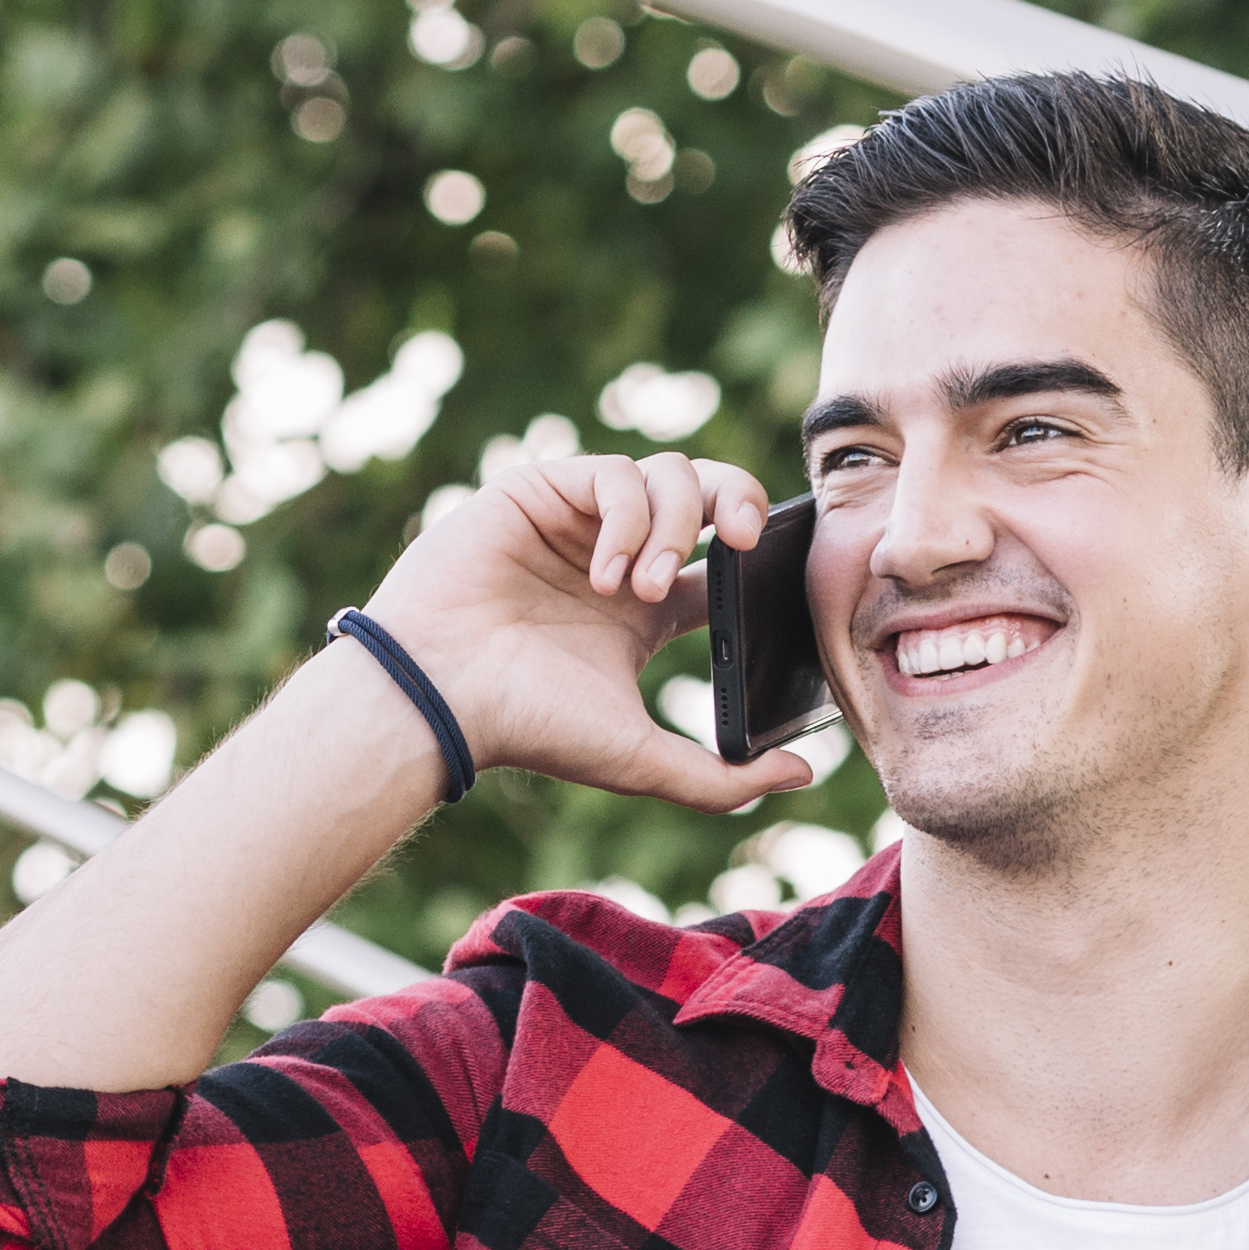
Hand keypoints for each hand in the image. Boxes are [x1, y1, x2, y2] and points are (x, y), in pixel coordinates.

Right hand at [346, 450, 822, 815]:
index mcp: (647, 612)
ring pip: (668, 474)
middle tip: (745, 541)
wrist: (443, 697)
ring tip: (646, 589)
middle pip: (709, 495)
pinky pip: (614, 473)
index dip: (759, 556)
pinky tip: (607, 573)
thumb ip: (724, 776)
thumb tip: (805, 770)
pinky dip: (628, 518)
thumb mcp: (640, 757)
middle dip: (741, 503)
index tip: (767, 577)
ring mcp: (578, 520)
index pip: (725, 560)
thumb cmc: (528, 727)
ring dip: (675, 526)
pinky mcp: (540, 490)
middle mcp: (617, 557)